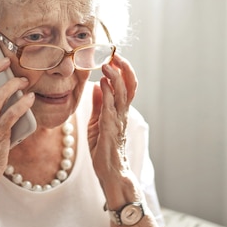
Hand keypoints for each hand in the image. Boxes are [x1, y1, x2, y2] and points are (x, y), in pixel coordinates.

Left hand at [88, 54, 136, 181]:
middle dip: (123, 68)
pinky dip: (107, 93)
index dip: (122, 70)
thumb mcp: (98, 122)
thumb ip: (99, 104)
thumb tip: (98, 85)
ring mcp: (118, 120)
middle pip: (129, 86)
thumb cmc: (104, 149)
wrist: (110, 172)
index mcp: (120, 111)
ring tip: (108, 63)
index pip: (126, 86)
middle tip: (114, 54)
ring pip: (121, 94)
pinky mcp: (110, 129)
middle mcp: (122, 113)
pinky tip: (103, 82)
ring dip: (115, 77)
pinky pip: (110, 107)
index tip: (113, 56)